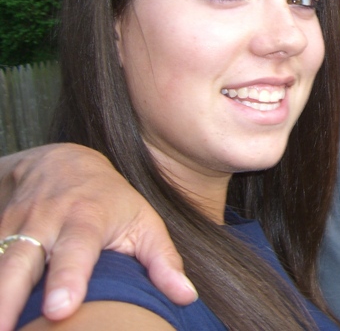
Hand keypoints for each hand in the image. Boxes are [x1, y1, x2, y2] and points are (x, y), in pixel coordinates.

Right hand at [0, 144, 196, 329]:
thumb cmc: (111, 201)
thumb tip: (187, 297)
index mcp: (86, 218)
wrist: (60, 162)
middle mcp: (45, 222)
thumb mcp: (144, 222)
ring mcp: (13, 227)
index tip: (61, 310)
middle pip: (21, 262)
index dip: (67, 279)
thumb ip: (163, 260)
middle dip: (9, 297)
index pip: (76, 251)